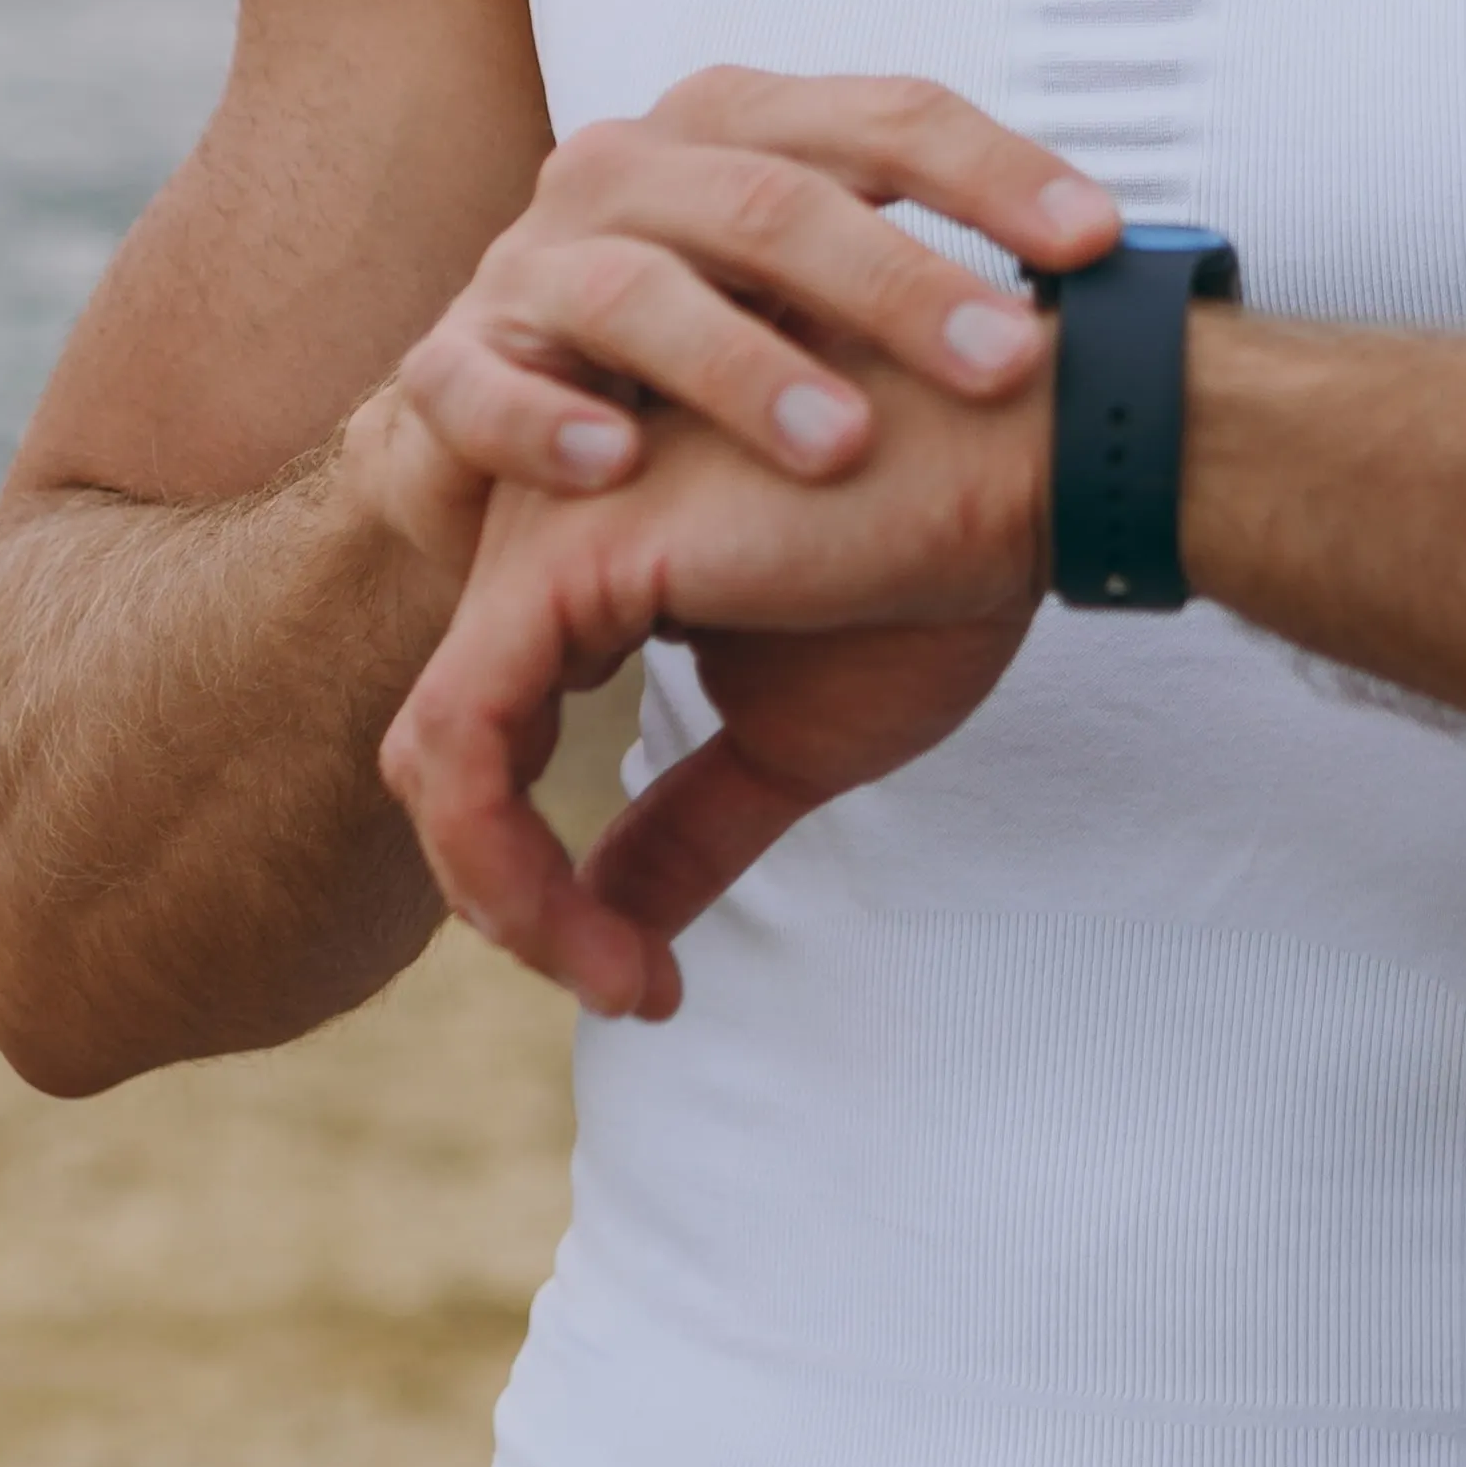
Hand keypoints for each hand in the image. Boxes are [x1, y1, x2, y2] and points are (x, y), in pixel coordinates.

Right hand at [340, 70, 1119, 572]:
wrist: (502, 442)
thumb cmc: (704, 366)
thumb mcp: (816, 299)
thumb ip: (930, 276)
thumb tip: (1130, 290)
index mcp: (738, 130)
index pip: (884, 118)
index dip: (994, 171)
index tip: (1101, 241)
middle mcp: (632, 169)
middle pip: (772, 198)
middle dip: (897, 281)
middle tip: (1002, 363)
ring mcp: (532, 264)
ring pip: (637, 288)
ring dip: (741, 365)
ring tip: (837, 443)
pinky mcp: (445, 366)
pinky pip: (483, 384)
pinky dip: (546, 422)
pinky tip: (613, 466)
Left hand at [378, 353, 1054, 1020]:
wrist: (1030, 478)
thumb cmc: (931, 579)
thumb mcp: (792, 744)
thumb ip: (688, 828)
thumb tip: (614, 949)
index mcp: (590, 562)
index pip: (491, 734)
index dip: (534, 874)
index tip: (645, 979)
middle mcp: (540, 529)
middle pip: (445, 752)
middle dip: (514, 903)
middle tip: (628, 988)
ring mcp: (541, 531)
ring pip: (435, 756)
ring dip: (511, 904)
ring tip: (618, 981)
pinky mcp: (563, 557)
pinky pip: (467, 742)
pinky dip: (511, 867)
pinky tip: (614, 949)